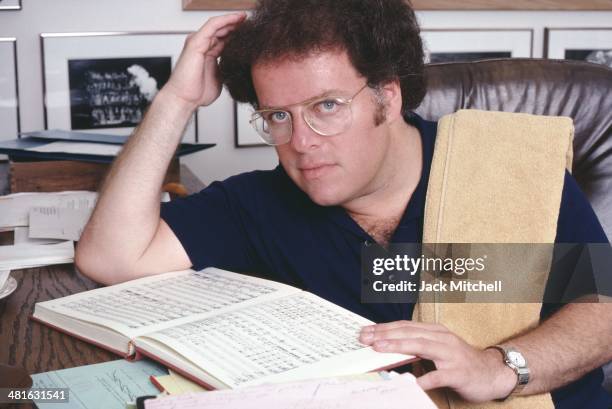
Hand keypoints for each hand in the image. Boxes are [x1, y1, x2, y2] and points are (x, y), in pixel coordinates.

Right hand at [163, 12, 246, 109]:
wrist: (184, 99)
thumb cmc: (198, 93)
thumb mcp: (220, 77)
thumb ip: (227, 67)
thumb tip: (239, 65)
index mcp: (208, 52)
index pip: (225, 38)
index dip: (238, 34)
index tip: (252, 33)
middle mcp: (202, 45)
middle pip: (222, 29)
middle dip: (237, 24)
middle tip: (252, 22)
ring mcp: (198, 42)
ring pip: (218, 24)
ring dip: (233, 19)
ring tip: (246, 17)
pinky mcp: (196, 42)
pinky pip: (213, 25)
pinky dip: (226, 20)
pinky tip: (237, 18)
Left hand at [359, 321, 517, 401]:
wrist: (493, 373)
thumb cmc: (460, 362)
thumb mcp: (437, 350)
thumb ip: (416, 348)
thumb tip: (387, 351)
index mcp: (435, 332)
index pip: (404, 326)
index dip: (384, 328)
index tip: (365, 331)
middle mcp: (442, 339)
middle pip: (409, 333)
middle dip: (385, 334)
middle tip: (365, 338)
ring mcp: (451, 355)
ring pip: (421, 346)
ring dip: (398, 346)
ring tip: (379, 348)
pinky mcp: (458, 372)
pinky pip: (438, 376)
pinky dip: (424, 378)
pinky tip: (410, 382)